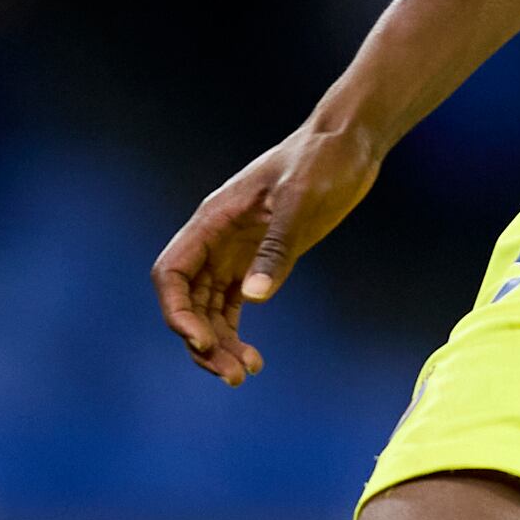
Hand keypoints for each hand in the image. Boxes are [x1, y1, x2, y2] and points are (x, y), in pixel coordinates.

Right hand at [151, 112, 380, 381]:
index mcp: (213, 220)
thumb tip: (253, 298)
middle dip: (201, 340)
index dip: (177, 311)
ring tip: (245, 373)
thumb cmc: (323, 160)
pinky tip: (254, 358)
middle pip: (187, 300)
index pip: (172, 272)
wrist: (348, 144)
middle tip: (233, 375)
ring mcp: (235, 252)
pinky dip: (236, 334)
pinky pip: (232, 306)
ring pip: (208, 309)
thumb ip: (277, 248)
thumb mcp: (301, 199)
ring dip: (218, 344)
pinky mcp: (259, 260)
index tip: (202, 342)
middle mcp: (216, 239)